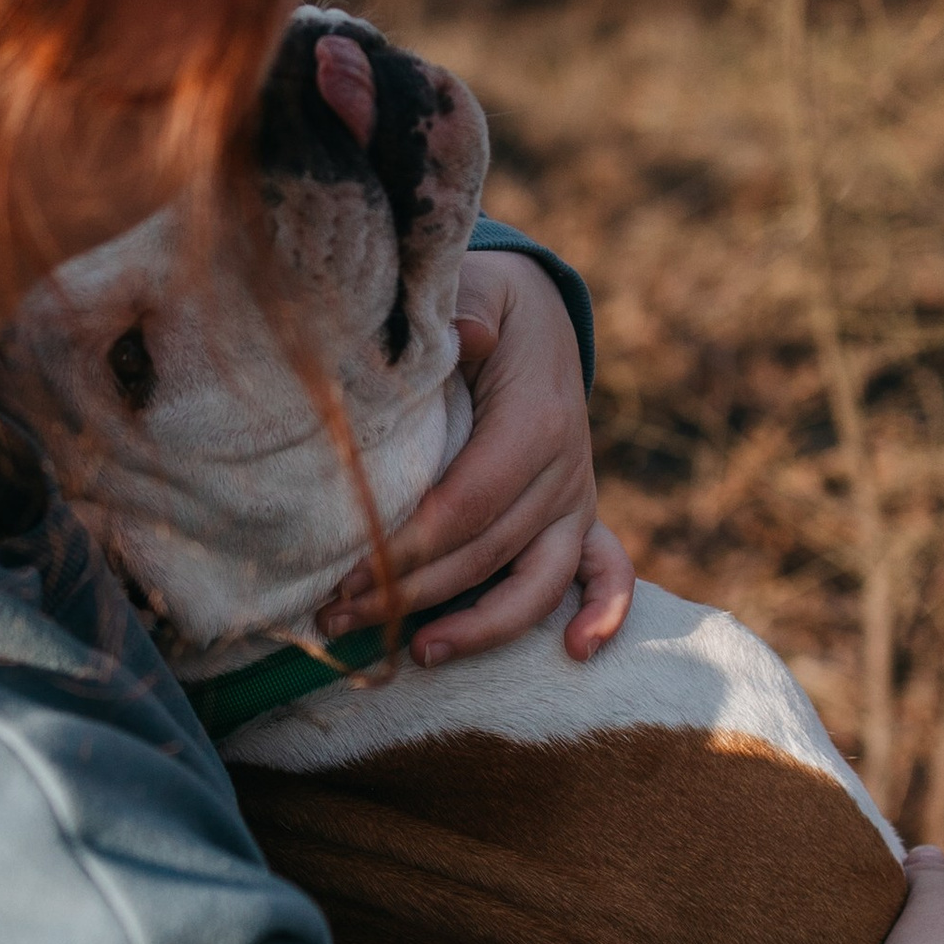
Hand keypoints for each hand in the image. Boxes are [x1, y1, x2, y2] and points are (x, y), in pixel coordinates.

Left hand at [318, 252, 635, 664]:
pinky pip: (608, 574)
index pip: (467, 504)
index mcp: (536, 421)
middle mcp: (565, 470)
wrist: (536, 316)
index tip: (345, 574)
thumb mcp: (475, 290)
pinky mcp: (579, 521)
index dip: (407, 548)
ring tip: (416, 653)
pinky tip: (576, 653)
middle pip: (486, 554)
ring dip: (477, 627)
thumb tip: (463, 333)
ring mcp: (575, 501)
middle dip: (408, 593)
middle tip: (336, 617)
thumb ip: (464, 309)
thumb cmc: (487, 308)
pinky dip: (603, 614)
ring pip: (536, 582)